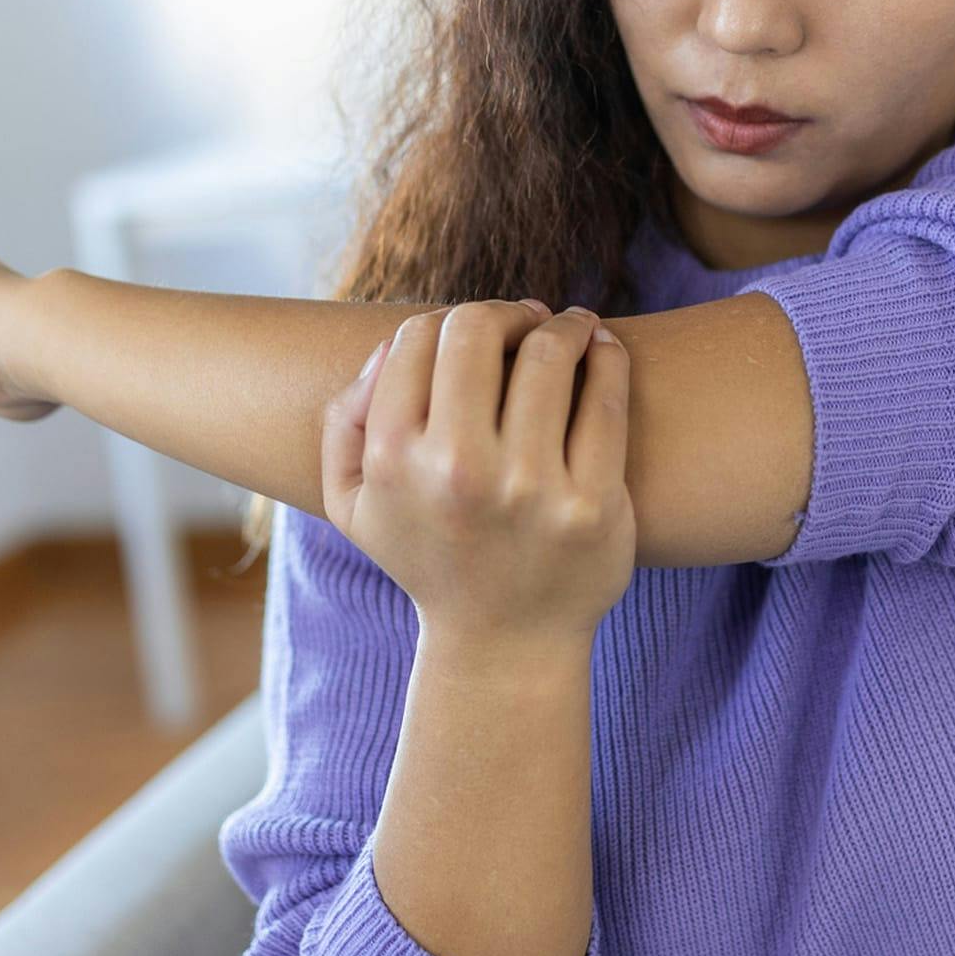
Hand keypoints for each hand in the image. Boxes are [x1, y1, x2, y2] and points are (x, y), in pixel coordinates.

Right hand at [322, 299, 634, 664]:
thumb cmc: (431, 555)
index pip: (418, 337)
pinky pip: (606, 398)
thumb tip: (388, 349)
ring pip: (549, 355)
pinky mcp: (593, 504)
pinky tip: (605, 351)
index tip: (485, 329)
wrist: (504, 643)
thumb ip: (345, 420)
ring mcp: (530, 488)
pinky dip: (609, 356)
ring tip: (575, 327)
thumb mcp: (354, 504)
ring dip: (566, 324)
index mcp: (394, 462)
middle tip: (531, 320)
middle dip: (508, 312)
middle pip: (478, 330)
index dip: (453, 318)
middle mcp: (457, 471)